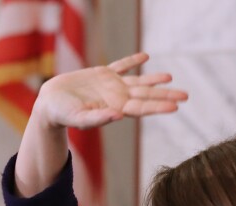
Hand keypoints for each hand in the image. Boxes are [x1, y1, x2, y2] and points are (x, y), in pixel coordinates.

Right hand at [15, 52, 186, 196]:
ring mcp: (110, 86)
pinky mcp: (100, 75)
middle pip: (146, 96)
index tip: (175, 107)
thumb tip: (118, 116)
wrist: (49, 105)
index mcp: (114, 109)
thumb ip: (97, 119)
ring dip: (153, 80)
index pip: (142, 109)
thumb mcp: (79, 118)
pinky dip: (132, 61)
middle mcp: (116, 98)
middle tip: (186, 96)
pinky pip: (120, 66)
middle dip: (166, 96)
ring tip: (169, 77)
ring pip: (137, 82)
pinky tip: (145, 56)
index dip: (158, 107)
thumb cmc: (62, 115)